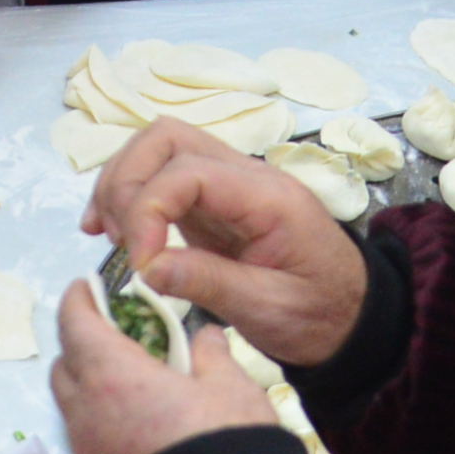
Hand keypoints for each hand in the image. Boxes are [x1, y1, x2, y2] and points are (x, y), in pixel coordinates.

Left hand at [49, 274, 278, 453]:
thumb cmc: (223, 444)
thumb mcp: (231, 388)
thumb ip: (213, 356)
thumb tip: (206, 336)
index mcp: (111, 374)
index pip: (75, 323)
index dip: (78, 300)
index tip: (86, 287)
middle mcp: (86, 412)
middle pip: (64, 365)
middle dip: (81, 343)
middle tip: (112, 334)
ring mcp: (88, 452)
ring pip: (73, 406)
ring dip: (90, 387)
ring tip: (128, 381)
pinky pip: (88, 441)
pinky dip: (101, 422)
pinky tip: (136, 425)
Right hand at [81, 118, 370, 365]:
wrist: (350, 316)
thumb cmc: (320, 313)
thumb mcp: (268, 309)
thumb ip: (208, 282)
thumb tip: (144, 266)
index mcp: (267, 196)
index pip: (188, 171)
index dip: (148, 209)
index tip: (138, 262)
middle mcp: (246, 176)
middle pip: (167, 138)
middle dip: (127, 182)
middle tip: (114, 238)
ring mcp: (226, 185)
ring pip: (158, 149)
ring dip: (122, 184)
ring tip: (105, 234)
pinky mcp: (211, 203)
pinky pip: (161, 178)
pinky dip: (129, 197)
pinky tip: (109, 231)